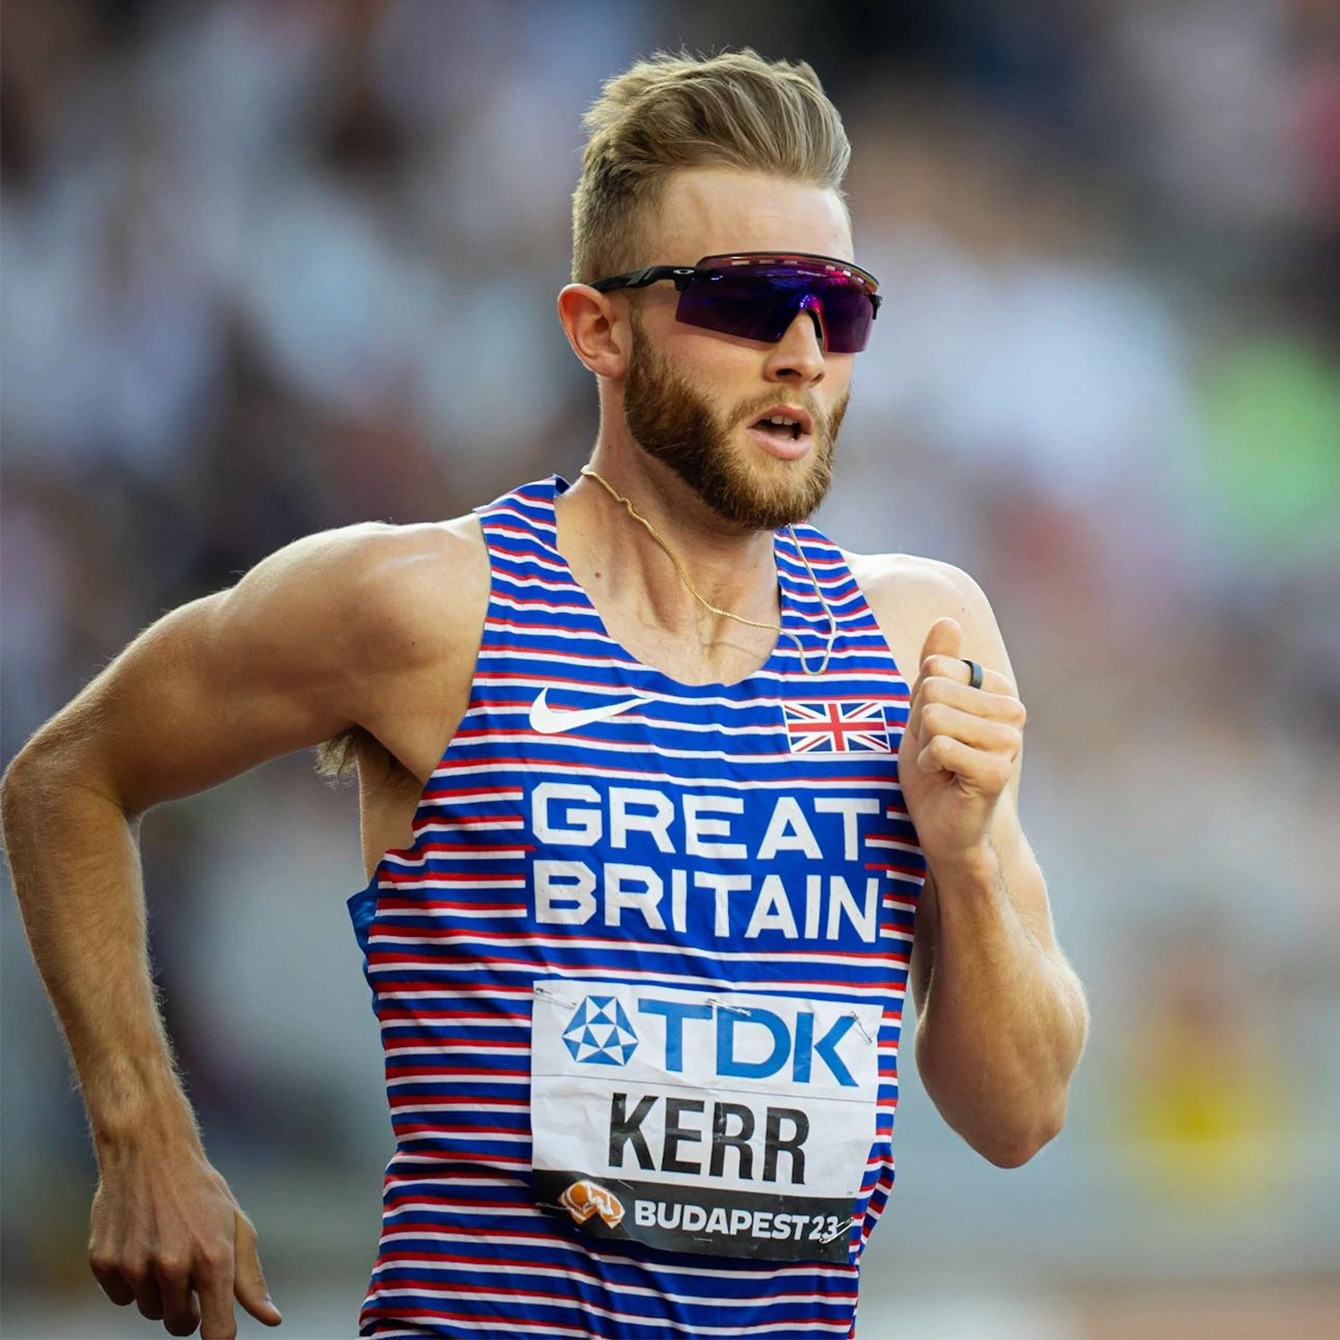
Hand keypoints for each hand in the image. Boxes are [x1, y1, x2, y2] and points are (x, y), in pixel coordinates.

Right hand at [89, 1141, 281, 1337]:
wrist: (150, 1152)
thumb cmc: (201, 1192)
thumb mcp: (235, 1227)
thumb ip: (250, 1279)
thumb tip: (272, 1319)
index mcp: (213, 1259)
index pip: (217, 1333)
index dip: (218, 1335)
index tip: (217, 1326)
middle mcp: (174, 1265)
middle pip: (180, 1326)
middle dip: (188, 1307)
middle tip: (190, 1267)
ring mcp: (136, 1265)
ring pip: (150, 1311)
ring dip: (159, 1291)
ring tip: (166, 1246)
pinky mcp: (104, 1262)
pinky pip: (121, 1296)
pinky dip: (131, 1280)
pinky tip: (139, 1242)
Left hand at [898, 616, 1025, 863]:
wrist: (943, 827)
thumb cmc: (935, 767)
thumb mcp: (926, 708)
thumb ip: (936, 665)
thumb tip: (947, 619)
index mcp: (998, 690)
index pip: (937, 667)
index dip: (921, 700)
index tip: (936, 728)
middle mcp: (1012, 711)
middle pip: (933, 688)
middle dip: (921, 724)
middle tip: (938, 751)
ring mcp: (1009, 741)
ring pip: (935, 716)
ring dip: (925, 746)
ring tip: (943, 765)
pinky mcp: (997, 770)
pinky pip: (940, 746)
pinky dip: (929, 764)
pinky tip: (946, 780)